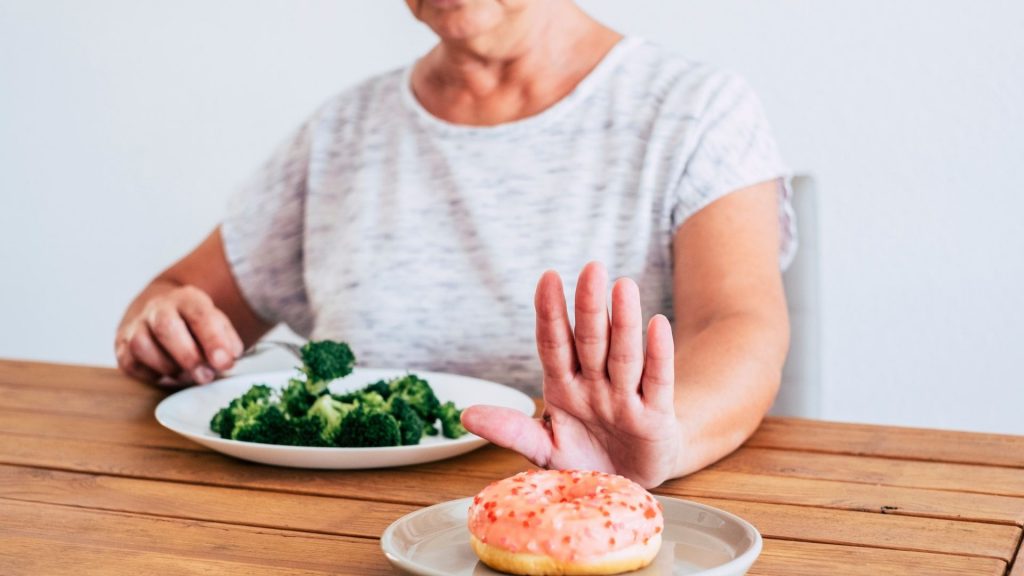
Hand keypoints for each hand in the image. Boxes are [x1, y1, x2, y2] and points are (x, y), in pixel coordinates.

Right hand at [115, 285, 242, 384]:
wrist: (162, 314)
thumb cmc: (195, 326)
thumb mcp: (217, 325)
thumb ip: (227, 341)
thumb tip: (228, 357)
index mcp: (187, 299)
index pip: (199, 314)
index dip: (213, 340)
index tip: (225, 362)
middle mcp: (158, 307)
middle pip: (166, 327)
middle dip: (188, 356)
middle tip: (205, 377)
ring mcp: (136, 325)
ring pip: (141, 345)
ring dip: (167, 367)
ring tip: (186, 375)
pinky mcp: (122, 345)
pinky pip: (130, 363)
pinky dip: (151, 374)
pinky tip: (167, 374)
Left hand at [462, 262, 680, 487]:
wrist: (630, 484)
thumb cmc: (585, 458)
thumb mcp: (544, 449)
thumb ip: (511, 431)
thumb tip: (466, 414)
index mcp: (563, 386)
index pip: (554, 344)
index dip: (550, 313)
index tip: (548, 278)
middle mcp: (594, 383)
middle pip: (590, 340)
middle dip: (589, 306)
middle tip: (592, 268)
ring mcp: (625, 397)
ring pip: (623, 354)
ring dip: (623, 322)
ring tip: (624, 286)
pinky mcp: (655, 416)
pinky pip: (656, 381)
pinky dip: (658, 355)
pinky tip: (657, 324)